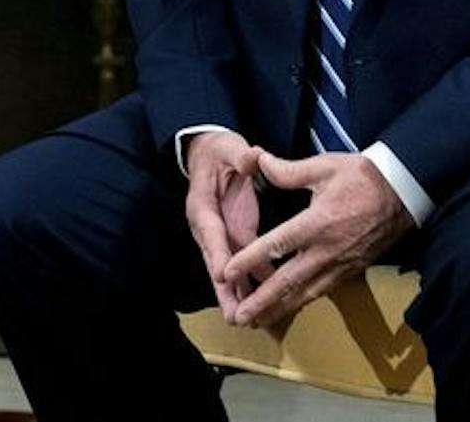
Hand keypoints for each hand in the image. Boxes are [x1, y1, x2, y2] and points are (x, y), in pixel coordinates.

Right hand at [182, 130, 262, 320]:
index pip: (209, 231)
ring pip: (229, 272)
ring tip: (250, 321)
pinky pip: (243, 266)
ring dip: (239, 297)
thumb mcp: (230, 148)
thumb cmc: (220, 151)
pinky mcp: (235, 238)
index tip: (221, 275)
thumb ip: (241, 156)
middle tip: (234, 317)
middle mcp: (209, 227)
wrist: (212, 154)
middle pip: (216, 263)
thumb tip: (253, 157)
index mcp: (203, 205)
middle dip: (224, 291)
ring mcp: (222, 236)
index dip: (216, 252)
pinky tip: (267, 304)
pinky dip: (253, 285)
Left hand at [222, 149, 409, 329]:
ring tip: (257, 322)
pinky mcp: (352, 270)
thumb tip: (258, 161)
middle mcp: (327, 250)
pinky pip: (323, 291)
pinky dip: (302, 302)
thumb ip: (288, 170)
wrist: (404, 191)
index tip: (227, 272)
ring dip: (280, 309)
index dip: (250, 260)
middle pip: (289, 281)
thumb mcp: (324, 166)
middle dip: (262, 301)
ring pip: (306, 293)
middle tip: (239, 317)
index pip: (277, 245)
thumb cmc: (362, 176)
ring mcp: (341, 264)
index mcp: (317, 223)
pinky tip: (288, 308)